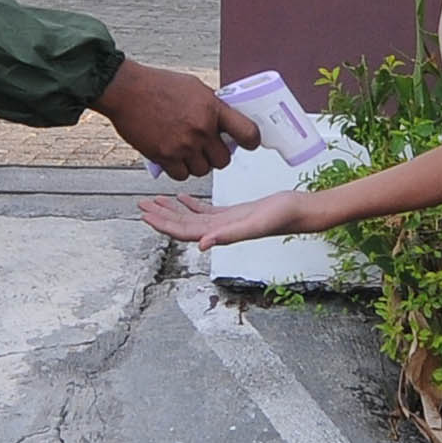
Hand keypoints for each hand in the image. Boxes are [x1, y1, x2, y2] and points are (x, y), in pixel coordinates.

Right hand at [96, 59, 258, 176]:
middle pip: (224, 160)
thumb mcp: (194, 87)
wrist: (126, 90)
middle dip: (217, 155)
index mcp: (213, 109)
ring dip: (198, 164)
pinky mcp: (165, 156)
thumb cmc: (157, 85)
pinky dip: (180, 170)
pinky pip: (182, 175)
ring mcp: (183, 145)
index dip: (251, 142)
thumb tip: (225, 121)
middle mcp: (201, 129)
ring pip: (203, 170)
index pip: (247, 132)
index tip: (248, 143)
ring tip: (188, 151)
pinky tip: (175, 157)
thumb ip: (212, 106)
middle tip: (208, 148)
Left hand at [140, 188, 304, 247]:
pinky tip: (181, 197)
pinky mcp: (233, 213)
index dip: (164, 225)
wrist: (300, 211)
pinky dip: (191, 204)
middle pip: (183, 225)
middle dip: (161, 216)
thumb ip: (228, 235)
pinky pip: (206, 211)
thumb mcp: (254, 224)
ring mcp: (225, 222)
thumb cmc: (282, 218)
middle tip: (141, 204)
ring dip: (173, 210)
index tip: (145, 215)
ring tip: (155, 200)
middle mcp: (219, 230)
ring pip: (192, 217)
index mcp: (220, 234)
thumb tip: (200, 245)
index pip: (184, 232)